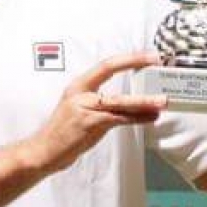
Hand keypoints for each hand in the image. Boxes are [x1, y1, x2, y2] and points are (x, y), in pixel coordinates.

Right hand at [28, 52, 166, 172]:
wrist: (45, 150)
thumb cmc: (63, 131)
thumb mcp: (78, 109)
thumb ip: (101, 103)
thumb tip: (131, 103)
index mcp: (78, 86)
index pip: (105, 65)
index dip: (127, 58)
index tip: (147, 55)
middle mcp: (80, 93)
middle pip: (110, 71)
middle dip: (135, 64)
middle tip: (156, 62)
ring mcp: (83, 108)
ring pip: (119, 100)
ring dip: (144, 100)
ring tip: (162, 100)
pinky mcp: (89, 124)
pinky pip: (119, 119)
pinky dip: (137, 119)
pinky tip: (150, 118)